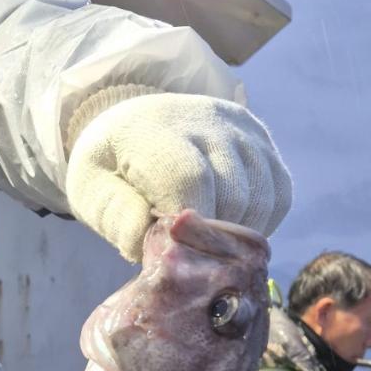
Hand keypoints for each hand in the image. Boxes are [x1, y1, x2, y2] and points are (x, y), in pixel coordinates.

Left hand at [65, 92, 291, 260]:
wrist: (135, 123)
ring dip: (237, 235)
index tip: (174, 249)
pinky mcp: (262, 139)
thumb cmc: (112, 165)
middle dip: (211, 238)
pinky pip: (279, 194)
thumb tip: (154, 236)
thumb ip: (114, 214)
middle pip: (231, 194)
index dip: (188, 227)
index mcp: (154, 128)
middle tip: (187, 252)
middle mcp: (206, 118)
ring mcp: (240, 127)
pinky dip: (260, 223)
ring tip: (206, 241)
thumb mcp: (91, 188)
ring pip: (261, 198)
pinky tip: (230, 229)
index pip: (190, 179)